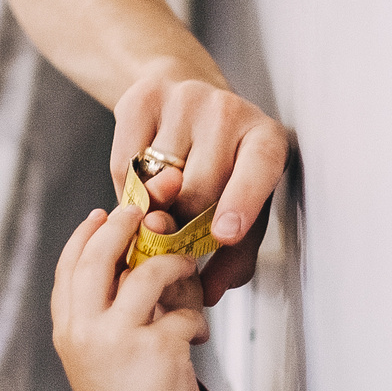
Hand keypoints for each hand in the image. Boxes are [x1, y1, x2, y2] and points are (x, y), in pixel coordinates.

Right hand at [51, 203, 205, 390]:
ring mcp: (119, 338)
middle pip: (99, 256)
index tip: (103, 215)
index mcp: (67, 330)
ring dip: (174, 266)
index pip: (68, 266)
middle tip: (147, 215)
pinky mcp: (157, 347)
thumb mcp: (96, 354)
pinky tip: (197, 336)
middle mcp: (85, 331)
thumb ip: (103, 311)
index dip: (87, 235)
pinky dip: (196, 319)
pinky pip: (184, 312)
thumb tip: (131, 259)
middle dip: (124, 226)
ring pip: (148, 273)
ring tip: (186, 270)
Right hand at [111, 62, 286, 303]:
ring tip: (162, 202)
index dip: (242, 202)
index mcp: (266, 140)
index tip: (223, 233)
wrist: (189, 100)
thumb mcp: (245, 205)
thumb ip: (234, 253)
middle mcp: (230, 111)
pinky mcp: (144, 97)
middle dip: (183, 222)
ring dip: (152, 206)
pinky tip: (142, 181)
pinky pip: (124, 163)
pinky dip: (126, 187)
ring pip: (158, 179)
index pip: (259, 169)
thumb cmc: (224, 165)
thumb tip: (210, 293)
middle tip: (175, 232)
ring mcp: (187, 98)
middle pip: (197, 189)